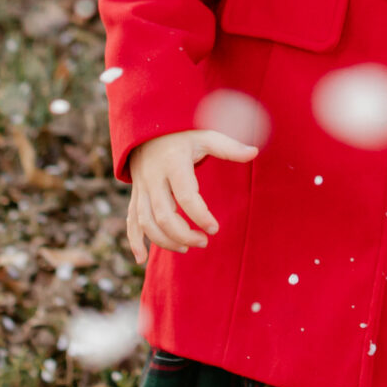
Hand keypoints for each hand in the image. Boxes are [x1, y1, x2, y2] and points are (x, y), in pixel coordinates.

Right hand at [125, 127, 258, 264]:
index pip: (186, 196)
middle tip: (204, 242)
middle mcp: (153, 177)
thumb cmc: (183, 133)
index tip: (215, 229)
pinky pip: (131, 221)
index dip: (201, 216)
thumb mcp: (205, 136)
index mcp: (173, 163)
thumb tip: (255, 152)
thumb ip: (229, 147)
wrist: (148, 127)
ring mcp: (141, 187)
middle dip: (183, 234)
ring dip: (164, 241)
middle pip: (164, 215)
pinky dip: (134, 241)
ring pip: (147, 222)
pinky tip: (142, 258)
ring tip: (186, 247)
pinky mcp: (135, 195)